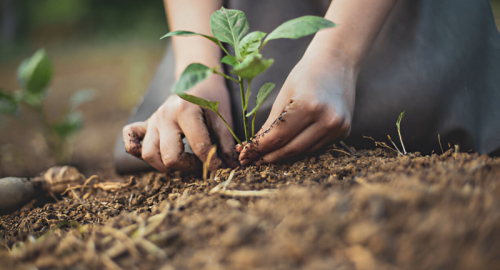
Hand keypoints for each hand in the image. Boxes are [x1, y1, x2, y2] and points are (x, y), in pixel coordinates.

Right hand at [123, 75, 237, 172]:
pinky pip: (131, 140)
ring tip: (183, 162)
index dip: (212, 163)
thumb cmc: (212, 98)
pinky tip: (156, 155)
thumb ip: (225, 143)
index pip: (198, 147)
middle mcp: (164, 115)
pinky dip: (137, 151)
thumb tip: (231, 167)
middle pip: (169, 156)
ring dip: (165, 165)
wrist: (197, 79)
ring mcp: (152, 120)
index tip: (220, 169)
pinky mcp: (145, 124)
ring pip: (149, 154)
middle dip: (188, 167)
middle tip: (201, 164)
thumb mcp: (223, 117)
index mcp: (185, 110)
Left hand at [238, 49, 356, 165]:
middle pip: (291, 149)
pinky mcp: (344, 131)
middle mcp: (327, 119)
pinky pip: (316, 146)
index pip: (278, 137)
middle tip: (251, 161)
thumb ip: (271, 124)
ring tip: (266, 155)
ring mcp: (339, 127)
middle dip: (269, 157)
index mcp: (309, 106)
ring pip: (303, 151)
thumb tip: (255, 147)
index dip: (259, 149)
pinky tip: (288, 145)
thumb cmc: (305, 75)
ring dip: (283, 154)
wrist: (337, 62)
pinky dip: (300, 147)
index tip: (244, 155)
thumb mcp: (283, 95)